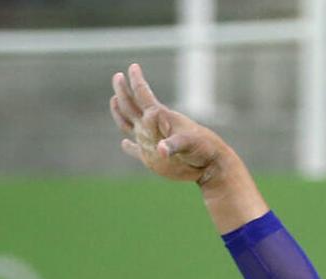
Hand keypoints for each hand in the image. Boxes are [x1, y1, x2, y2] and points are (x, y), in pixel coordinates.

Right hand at [110, 63, 228, 183]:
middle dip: (123, 91)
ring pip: (130, 124)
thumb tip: (160, 151)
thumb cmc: (202, 149)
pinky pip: (137, 151)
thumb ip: (173, 145)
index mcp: (160, 118)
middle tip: (118, 76)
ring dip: (120, 113)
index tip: (133, 66)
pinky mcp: (153, 158)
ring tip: (114, 100)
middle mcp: (153, 127)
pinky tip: (124, 143)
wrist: (210, 164)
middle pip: (132, 106)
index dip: (137, 81)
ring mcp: (152, 141)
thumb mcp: (188, 145)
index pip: (144, 96)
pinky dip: (130, 147)